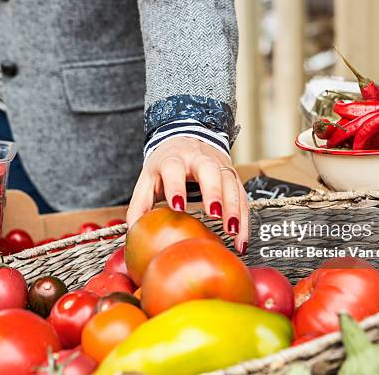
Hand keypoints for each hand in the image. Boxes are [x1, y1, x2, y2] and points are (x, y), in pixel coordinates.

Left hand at [127, 136, 248, 253]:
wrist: (186, 138)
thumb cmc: (165, 164)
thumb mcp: (148, 178)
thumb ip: (140, 204)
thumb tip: (134, 232)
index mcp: (173, 158)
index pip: (174, 168)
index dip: (176, 186)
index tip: (178, 207)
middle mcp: (199, 159)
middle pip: (210, 170)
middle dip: (214, 191)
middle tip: (214, 214)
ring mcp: (219, 166)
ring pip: (231, 183)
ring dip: (234, 209)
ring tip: (233, 233)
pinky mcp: (233, 177)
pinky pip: (242, 197)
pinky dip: (244, 219)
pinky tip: (241, 240)